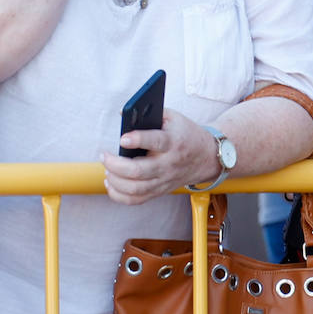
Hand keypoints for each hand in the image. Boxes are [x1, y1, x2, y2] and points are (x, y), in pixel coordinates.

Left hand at [100, 109, 219, 204]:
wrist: (206, 157)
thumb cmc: (185, 134)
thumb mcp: (174, 117)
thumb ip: (151, 113)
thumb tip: (123, 115)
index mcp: (174, 142)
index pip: (156, 142)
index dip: (138, 140)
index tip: (123, 138)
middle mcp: (169, 164)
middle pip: (139, 171)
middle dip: (116, 165)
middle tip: (105, 156)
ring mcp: (164, 180)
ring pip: (135, 188)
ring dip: (115, 180)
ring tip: (107, 169)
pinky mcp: (160, 190)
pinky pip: (136, 200)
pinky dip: (119, 195)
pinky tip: (111, 183)